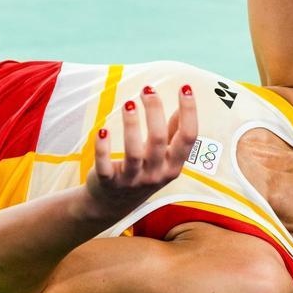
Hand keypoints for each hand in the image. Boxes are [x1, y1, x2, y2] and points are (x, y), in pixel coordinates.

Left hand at [86, 85, 197, 218]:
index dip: (189, 112)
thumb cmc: (141, 173)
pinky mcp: (109, 182)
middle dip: (154, 111)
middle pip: (159, 139)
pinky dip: (103, 148)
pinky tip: (102, 131)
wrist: (111, 205)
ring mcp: (132, 180)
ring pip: (134, 152)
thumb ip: (173, 136)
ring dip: (131, 125)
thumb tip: (184, 108)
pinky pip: (105, 165)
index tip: (184, 87)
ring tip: (128, 103)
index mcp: (173, 166)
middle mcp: (156, 174)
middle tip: (147, 89)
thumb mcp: (162, 159)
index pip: (188, 137)